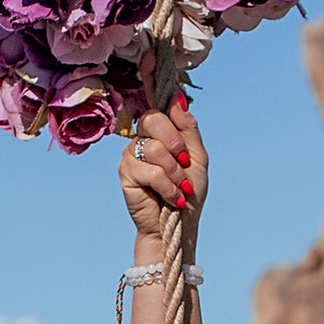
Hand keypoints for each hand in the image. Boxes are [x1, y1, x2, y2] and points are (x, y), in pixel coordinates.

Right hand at [118, 101, 206, 240]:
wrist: (180, 225)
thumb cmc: (189, 191)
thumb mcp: (197, 157)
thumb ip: (189, 128)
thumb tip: (178, 98)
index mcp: (159, 131)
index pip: (161, 107)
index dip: (171, 112)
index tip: (179, 127)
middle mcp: (142, 138)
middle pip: (152, 119)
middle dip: (175, 143)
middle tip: (184, 162)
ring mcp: (131, 154)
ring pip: (154, 149)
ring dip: (175, 172)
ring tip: (181, 188)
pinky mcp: (126, 173)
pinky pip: (150, 171)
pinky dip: (167, 187)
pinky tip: (172, 197)